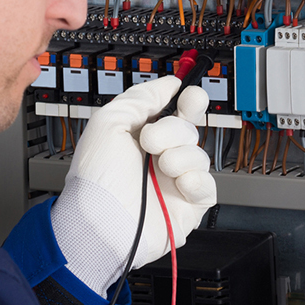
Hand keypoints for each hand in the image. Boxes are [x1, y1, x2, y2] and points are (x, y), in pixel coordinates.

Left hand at [49, 76, 216, 295]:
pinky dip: (196, 181)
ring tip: (159, 168)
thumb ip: (141, 97)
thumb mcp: (110, 121)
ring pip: (199, 156)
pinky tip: (179, 183)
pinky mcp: (187, 206)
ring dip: (179, 157)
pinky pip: (208, 186)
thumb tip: (170, 83)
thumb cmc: (97, 177)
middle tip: (151, 141)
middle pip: (189, 130)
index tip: (187, 97)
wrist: (101, 220)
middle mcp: (160, 158)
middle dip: (173, 131)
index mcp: (142, 137)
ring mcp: (174, 182)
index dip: (188, 101)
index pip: (176, 112)